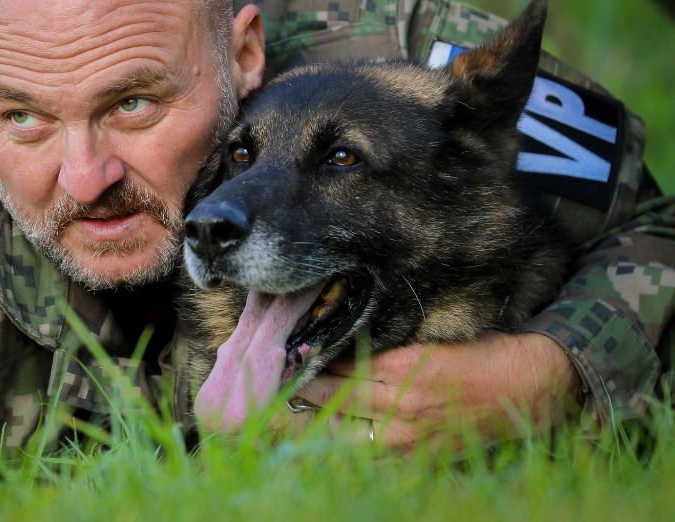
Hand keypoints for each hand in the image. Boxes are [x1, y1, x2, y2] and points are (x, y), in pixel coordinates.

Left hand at [296, 331, 584, 451]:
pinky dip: (340, 444)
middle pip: (328, 398)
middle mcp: (401, 406)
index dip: (305, 362)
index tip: (281, 355)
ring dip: (309, 420)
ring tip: (280, 410)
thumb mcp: (430, 340)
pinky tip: (319, 437)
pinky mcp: (418, 458)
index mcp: (403, 368)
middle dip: (295, 390)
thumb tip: (337, 349)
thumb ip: (385, 347)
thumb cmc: (483, 353)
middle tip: (266, 381)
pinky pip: (365, 454)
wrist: (533, 388)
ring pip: (339, 432)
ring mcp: (408, 438)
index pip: (336, 367)